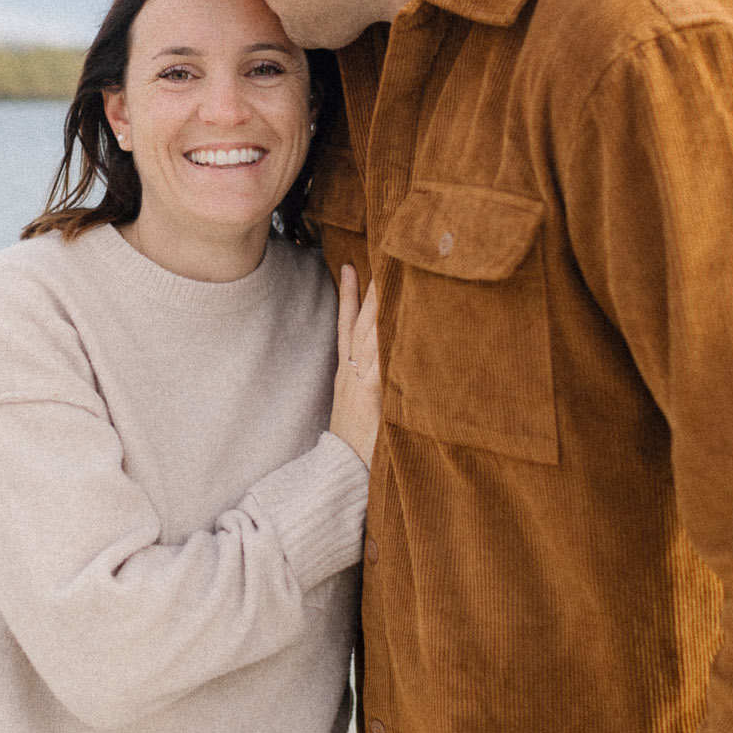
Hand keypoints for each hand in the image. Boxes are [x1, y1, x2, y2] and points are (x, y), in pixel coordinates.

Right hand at [329, 267, 379, 467]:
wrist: (340, 478)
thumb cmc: (356, 452)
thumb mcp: (361, 417)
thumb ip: (372, 395)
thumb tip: (385, 379)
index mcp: (346, 378)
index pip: (345, 327)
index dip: (348, 296)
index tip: (349, 267)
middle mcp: (350, 374)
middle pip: (358, 322)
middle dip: (366, 288)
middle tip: (376, 254)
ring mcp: (359, 383)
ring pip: (369, 334)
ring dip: (378, 303)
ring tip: (387, 274)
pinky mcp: (370, 396)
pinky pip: (377, 359)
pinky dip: (383, 337)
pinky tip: (392, 318)